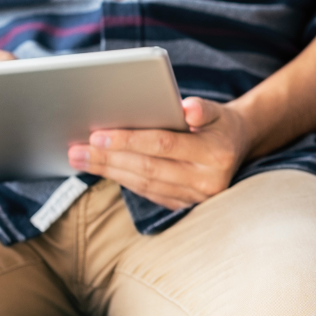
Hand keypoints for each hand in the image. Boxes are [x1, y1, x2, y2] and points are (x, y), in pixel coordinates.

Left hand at [67, 97, 253, 209]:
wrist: (239, 148)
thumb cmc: (220, 125)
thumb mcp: (217, 110)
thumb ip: (202, 108)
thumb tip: (186, 108)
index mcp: (216, 154)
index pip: (164, 145)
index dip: (129, 140)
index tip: (97, 136)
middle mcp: (208, 181)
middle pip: (148, 168)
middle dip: (108, 159)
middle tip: (76, 150)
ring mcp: (197, 198)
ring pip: (145, 185)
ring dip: (110, 171)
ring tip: (81, 158)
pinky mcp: (186, 207)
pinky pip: (149, 194)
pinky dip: (124, 180)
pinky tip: (104, 169)